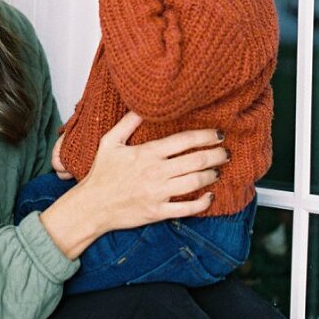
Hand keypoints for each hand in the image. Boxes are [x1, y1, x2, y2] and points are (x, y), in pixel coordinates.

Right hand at [39, 112, 227, 259]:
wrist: (92, 206)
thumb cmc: (101, 174)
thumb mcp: (110, 141)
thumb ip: (128, 123)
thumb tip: (142, 106)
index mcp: (146, 153)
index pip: (184, 140)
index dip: (206, 136)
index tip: (218, 134)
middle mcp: (155, 172)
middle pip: (196, 161)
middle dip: (216, 155)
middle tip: (226, 152)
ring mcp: (158, 193)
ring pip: (195, 182)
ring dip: (211, 175)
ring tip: (218, 170)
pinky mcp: (158, 212)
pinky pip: (186, 208)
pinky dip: (202, 203)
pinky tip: (209, 197)